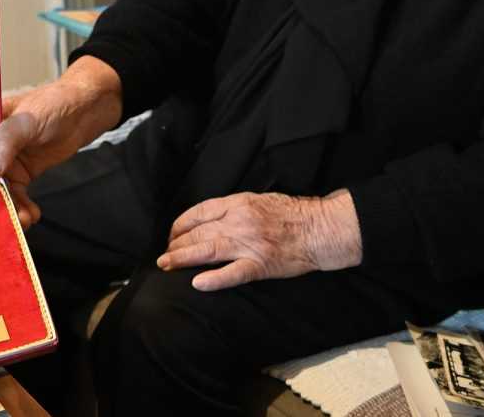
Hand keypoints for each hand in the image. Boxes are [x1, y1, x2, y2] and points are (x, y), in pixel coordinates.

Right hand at [0, 56, 122, 227]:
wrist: (84, 112)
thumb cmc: (54, 102)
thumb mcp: (26, 120)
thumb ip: (6, 143)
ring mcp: (7, 161)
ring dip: (7, 207)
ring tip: (19, 219)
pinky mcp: (22, 173)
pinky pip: (17, 195)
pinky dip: (22, 207)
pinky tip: (30, 214)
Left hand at [156, 189, 362, 290]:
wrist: (319, 229)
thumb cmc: (292, 213)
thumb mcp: (260, 199)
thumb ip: (234, 208)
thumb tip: (208, 219)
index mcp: (239, 203)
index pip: (199, 212)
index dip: (180, 224)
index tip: (172, 235)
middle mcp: (240, 222)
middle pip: (198, 233)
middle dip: (176, 245)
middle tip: (164, 257)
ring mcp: (249, 244)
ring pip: (207, 251)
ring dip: (183, 259)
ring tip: (167, 266)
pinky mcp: (260, 265)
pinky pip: (232, 274)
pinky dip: (214, 279)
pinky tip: (198, 283)